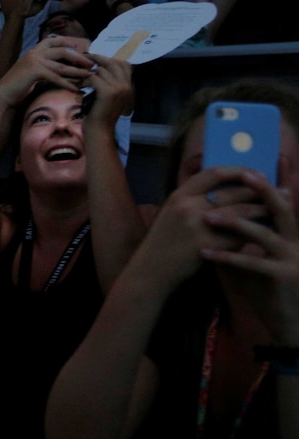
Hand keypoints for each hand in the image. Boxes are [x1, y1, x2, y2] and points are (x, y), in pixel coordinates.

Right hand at [0, 35, 94, 107]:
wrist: (2, 95)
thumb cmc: (16, 87)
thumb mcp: (30, 73)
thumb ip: (42, 68)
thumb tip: (55, 70)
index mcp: (33, 51)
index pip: (53, 41)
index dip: (67, 43)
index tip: (79, 49)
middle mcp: (35, 53)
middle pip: (62, 51)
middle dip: (78, 57)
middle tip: (91, 63)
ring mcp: (35, 61)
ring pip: (62, 65)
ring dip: (77, 71)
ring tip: (89, 76)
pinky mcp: (35, 71)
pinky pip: (56, 77)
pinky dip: (67, 83)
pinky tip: (76, 89)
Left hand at [81, 53, 132, 128]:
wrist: (100, 131)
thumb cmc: (101, 115)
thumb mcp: (109, 97)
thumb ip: (110, 83)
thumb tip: (100, 68)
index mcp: (129, 87)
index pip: (124, 64)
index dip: (110, 59)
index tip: (97, 59)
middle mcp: (126, 86)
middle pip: (114, 63)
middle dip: (98, 59)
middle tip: (85, 58)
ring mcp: (119, 89)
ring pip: (101, 70)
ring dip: (88, 73)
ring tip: (80, 77)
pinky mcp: (108, 92)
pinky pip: (94, 78)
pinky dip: (85, 81)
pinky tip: (80, 87)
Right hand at [137, 167, 273, 292]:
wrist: (151, 269)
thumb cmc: (164, 242)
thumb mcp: (172, 213)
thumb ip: (194, 200)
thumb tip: (226, 191)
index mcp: (179, 194)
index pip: (214, 172)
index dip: (239, 170)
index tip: (257, 173)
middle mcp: (187, 206)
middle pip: (232, 191)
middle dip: (261, 190)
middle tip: (281, 191)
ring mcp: (196, 225)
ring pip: (240, 212)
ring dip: (264, 210)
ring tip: (281, 210)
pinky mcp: (205, 245)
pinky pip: (238, 237)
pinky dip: (253, 234)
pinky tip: (265, 233)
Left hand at [200, 172, 298, 343]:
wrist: (288, 326)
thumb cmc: (268, 292)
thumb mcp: (251, 262)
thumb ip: (237, 242)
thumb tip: (210, 220)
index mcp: (291, 237)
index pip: (279, 205)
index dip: (265, 186)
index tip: (243, 169)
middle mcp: (297, 244)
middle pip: (282, 210)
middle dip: (261, 191)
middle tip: (239, 176)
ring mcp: (294, 260)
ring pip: (265, 234)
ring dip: (235, 223)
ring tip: (208, 217)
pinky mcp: (285, 277)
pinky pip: (253, 263)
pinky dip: (228, 256)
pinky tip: (206, 253)